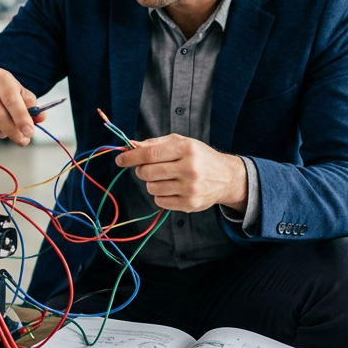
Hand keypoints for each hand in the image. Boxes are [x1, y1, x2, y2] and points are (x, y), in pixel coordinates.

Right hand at [0, 67, 41, 145]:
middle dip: (13, 131)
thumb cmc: (2, 94)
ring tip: (5, 130)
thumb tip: (40, 117)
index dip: (21, 117)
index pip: (11, 99)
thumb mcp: (19, 94)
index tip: (30, 132)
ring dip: (1, 134)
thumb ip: (31, 106)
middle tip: (22, 140)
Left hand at [114, 134, 246, 213]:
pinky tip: (173, 189)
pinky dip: (161, 195)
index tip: (120, 160)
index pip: (150, 153)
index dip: (131, 157)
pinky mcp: (190, 204)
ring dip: (152, 183)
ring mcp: (190, 188)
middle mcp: (189, 168)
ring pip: (151, 187)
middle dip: (142, 170)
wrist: (226, 177)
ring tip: (166, 178)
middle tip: (149, 168)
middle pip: (147, 172)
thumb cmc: (200, 157)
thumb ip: (155, 144)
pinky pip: (160, 201)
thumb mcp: (181, 143)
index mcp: (186, 149)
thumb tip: (131, 146)